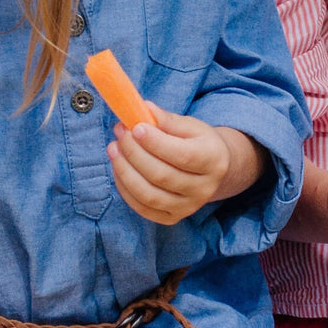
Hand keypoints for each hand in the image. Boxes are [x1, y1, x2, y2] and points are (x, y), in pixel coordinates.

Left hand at [108, 102, 252, 224]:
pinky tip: (119, 168)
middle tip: (120, 133)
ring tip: (114, 149)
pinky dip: (125, 188)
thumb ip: (167, 120)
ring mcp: (188, 207)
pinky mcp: (172, 218)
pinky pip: (142, 208)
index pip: (182, 155)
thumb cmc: (198, 143)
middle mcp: (204, 188)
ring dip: (124, 171)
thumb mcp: (191, 126)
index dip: (155, 142)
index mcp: (214, 161)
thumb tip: (142, 110)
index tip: (134, 127)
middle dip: (134, 152)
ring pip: (148, 194)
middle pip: (161, 175)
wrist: (212, 171)